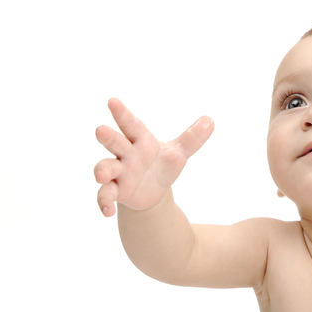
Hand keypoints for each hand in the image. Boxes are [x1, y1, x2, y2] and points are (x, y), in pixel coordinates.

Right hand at [94, 98, 213, 216]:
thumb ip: (192, 138)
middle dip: (107, 137)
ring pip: (106, 167)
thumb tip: (210, 121)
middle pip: (114, 142)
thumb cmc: (162, 165)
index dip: (122, 113)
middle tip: (101, 130)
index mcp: (140, 140)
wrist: (154, 191)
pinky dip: (104, 201)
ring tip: (102, 176)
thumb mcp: (178, 153)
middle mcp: (126, 153)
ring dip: (102, 170)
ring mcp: (118, 172)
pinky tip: (107, 210)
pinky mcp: (116, 190)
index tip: (112, 101)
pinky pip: (106, 195)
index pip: (131, 124)